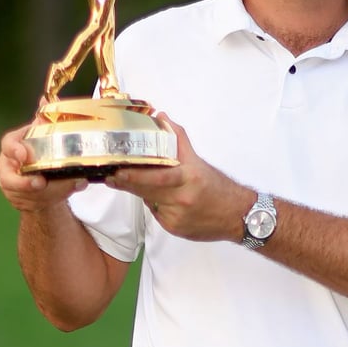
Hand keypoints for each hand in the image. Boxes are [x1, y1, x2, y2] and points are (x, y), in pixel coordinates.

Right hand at [0, 122, 85, 213]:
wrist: (41, 174)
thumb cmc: (40, 150)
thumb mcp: (43, 133)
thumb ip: (44, 118)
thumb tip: (46, 98)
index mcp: (13, 146)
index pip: (9, 144)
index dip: (15, 150)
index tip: (24, 155)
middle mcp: (7, 165)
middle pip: (8, 176)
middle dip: (23, 182)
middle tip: (40, 183)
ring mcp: (11, 184)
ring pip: (21, 193)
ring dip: (38, 194)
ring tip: (56, 191)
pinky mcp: (19, 199)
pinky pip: (29, 202)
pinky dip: (45, 201)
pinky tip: (56, 198)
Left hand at [105, 114, 251, 241]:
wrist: (237, 215)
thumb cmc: (217, 186)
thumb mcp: (198, 161)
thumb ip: (178, 139)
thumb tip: (161, 117)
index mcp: (189, 177)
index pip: (157, 176)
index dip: (134, 175)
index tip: (116, 171)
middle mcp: (183, 197)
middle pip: (147, 190)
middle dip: (127, 183)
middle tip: (110, 176)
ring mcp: (178, 216)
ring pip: (149, 201)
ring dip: (140, 192)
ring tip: (128, 183)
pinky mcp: (175, 228)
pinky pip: (156, 214)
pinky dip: (154, 205)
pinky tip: (160, 199)